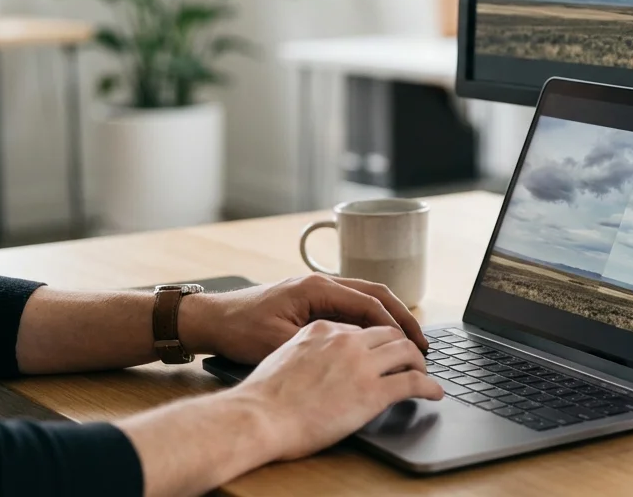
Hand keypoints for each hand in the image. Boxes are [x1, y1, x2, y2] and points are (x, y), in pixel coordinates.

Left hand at [179, 273, 428, 363]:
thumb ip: (322, 341)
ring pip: (365, 297)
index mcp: (317, 288)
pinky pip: (351, 305)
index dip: (396, 326)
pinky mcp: (311, 299)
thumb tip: (360, 349)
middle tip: (423, 342)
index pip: (369, 303)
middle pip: (375, 293)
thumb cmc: (239, 331)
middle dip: (402, 318)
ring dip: (388, 317)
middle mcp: (321, 282)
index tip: (414, 346)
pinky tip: (378, 339)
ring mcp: (317, 288)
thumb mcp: (281, 342)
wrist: (210, 320)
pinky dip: (370, 319)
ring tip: (408, 342)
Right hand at [240, 321, 443, 461]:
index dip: (378, 339)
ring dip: (419, 361)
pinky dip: (429, 386)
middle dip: (405, 343)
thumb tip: (322, 358)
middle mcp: (346, 340)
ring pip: (406, 351)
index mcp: (323, 328)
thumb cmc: (262, 395)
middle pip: (390, 332)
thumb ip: (309, 348)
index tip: (384, 350)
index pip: (362, 326)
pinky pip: (412, 383)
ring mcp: (361, 364)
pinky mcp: (372, 392)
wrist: (257, 417)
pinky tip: (434, 393)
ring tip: (424, 372)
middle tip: (414, 356)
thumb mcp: (284, 353)